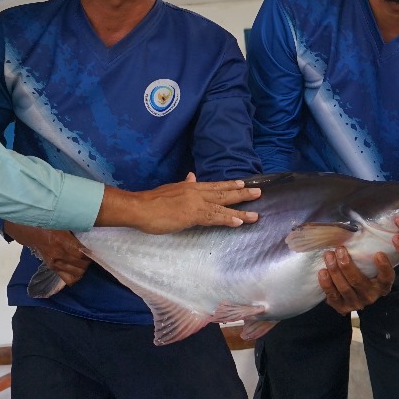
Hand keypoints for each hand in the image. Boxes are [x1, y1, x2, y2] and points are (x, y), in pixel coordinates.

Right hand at [4, 223, 90, 285]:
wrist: (31, 232)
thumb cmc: (49, 225)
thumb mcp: (63, 223)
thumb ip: (75, 230)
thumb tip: (90, 235)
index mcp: (61, 241)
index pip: (81, 253)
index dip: (89, 253)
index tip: (91, 250)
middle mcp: (58, 254)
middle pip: (81, 265)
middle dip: (87, 261)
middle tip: (87, 255)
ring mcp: (54, 263)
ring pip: (76, 274)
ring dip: (82, 269)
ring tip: (82, 262)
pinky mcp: (52, 268)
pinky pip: (68, 279)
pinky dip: (75, 276)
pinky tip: (76, 268)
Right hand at [95, 172, 260, 233]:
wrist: (140, 207)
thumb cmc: (151, 201)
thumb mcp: (170, 189)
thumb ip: (184, 184)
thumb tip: (192, 176)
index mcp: (190, 186)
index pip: (214, 185)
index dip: (229, 184)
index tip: (243, 182)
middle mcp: (196, 192)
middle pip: (223, 192)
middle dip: (242, 193)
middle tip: (258, 192)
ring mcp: (195, 203)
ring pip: (223, 205)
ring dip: (240, 210)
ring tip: (255, 213)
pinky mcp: (193, 215)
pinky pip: (214, 217)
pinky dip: (228, 219)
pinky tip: (239, 221)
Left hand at [319, 249, 393, 313]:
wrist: (353, 296)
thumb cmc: (362, 275)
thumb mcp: (369, 268)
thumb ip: (367, 258)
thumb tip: (355, 236)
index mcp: (381, 286)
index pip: (386, 278)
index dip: (384, 267)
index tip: (379, 254)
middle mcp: (370, 296)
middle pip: (357, 281)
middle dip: (346, 265)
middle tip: (339, 249)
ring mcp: (355, 303)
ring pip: (344, 288)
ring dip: (334, 270)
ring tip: (328, 256)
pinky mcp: (342, 307)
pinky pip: (333, 295)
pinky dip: (326, 283)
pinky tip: (323, 271)